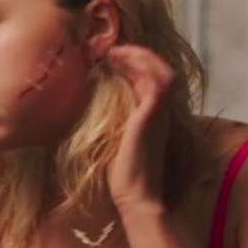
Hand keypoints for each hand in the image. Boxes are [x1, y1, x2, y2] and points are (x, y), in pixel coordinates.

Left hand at [104, 45, 173, 216]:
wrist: (136, 197)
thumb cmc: (122, 176)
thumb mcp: (114, 142)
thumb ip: (111, 125)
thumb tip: (85, 113)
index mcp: (154, 118)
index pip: (150, 82)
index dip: (135, 66)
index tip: (111, 58)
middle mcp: (161, 112)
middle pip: (159, 71)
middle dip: (138, 55)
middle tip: (112, 49)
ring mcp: (160, 113)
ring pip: (162, 70)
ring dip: (140, 55)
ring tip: (115, 50)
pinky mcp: (153, 114)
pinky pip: (156, 80)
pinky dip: (140, 65)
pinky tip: (117, 59)